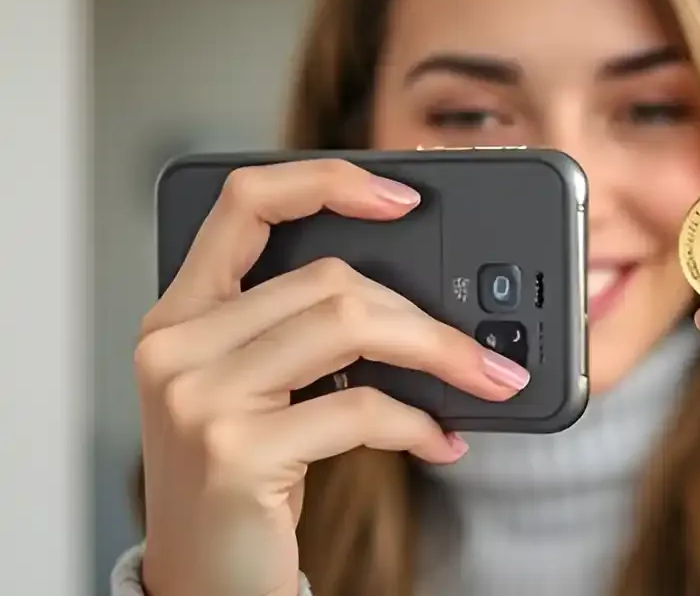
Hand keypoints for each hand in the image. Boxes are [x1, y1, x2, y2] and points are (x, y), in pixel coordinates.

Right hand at [135, 160, 529, 595]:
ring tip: (485, 380)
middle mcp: (175, 346)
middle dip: (424, 312)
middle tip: (484, 350)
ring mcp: (197, 397)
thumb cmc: (244, 483)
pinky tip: (440, 440)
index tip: (403, 197)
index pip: (243, 203)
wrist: (204, 586)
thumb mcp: (259, 392)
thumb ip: (306, 332)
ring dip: (441, 353)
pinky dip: (418, 422)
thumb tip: (428, 296)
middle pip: (328, 276)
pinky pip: (360, 407)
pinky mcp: (233, 451)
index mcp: (180, 314)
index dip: (325, 182)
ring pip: (351, 323)